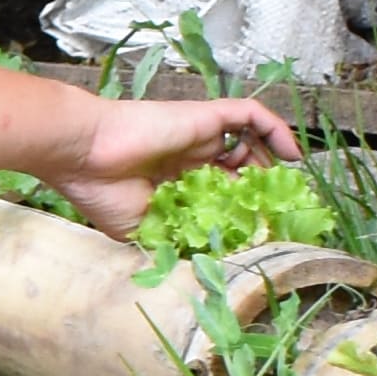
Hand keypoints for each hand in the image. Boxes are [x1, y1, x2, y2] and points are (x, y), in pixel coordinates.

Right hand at [38, 93, 301, 238]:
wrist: (82, 154)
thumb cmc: (101, 193)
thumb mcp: (146, 231)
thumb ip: (179, 239)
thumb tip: (217, 260)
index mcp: (175, 186)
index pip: (221, 196)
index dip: (244, 212)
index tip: (265, 231)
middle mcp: (191, 159)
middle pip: (241, 171)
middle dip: (264, 193)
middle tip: (284, 213)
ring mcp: (200, 136)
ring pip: (251, 144)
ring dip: (271, 166)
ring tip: (285, 192)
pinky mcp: (205, 117)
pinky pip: (250, 114)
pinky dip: (276, 129)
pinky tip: (294, 155)